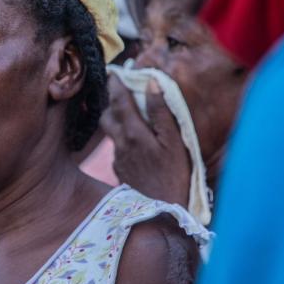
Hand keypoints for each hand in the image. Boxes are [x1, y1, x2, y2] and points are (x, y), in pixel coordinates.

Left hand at [100, 75, 191, 206]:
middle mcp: (120, 145)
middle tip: (117, 88)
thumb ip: (161, 111)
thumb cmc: (175, 175)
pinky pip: (118, 148)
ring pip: (111, 132)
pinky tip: (136, 140)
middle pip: (108, 116)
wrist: (163, 212)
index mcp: (133, 133)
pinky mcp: (120, 171)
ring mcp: (118, 159)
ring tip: (127, 110)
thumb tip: (152, 82)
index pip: (119, 101)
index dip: (115, 84)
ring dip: (116, 118)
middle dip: (111, 100)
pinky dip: (123, 138)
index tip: (113, 71)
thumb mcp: (174, 141)